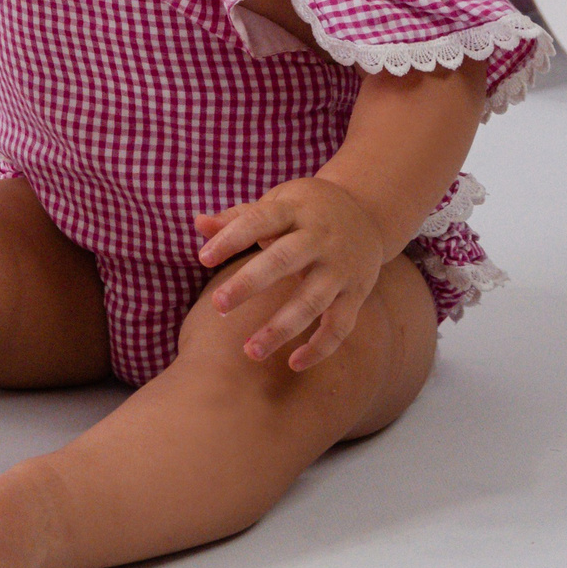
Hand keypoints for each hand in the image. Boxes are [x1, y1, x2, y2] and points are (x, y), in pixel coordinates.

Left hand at [194, 176, 389, 371]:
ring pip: (312, 301)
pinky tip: (293, 364)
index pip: (260, 220)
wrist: (368, 212)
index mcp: (295, 211)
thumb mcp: (277, 203)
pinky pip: (340, 325)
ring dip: (281, 328)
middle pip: (285, 260)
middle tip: (218, 306)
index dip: (231, 238)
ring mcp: (341, 268)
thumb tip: (198, 222)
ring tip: (249, 351)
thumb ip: (238, 217)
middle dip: (250, 283)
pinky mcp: (357, 293)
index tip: (203, 258)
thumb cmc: (307, 211)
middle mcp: (321, 239)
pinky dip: (320, 347)